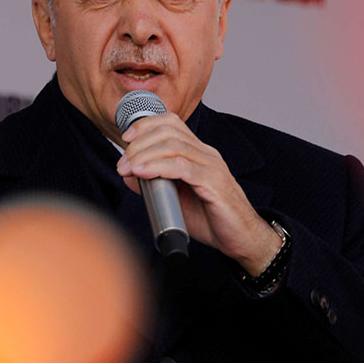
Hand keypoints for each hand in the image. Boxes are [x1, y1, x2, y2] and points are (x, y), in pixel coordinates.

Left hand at [116, 113, 279, 274]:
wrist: (241, 239)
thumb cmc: (211, 219)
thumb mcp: (176, 199)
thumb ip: (154, 184)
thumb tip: (129, 174)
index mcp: (198, 153)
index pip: (172, 123)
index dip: (146, 125)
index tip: (126, 139)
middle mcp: (206, 154)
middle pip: (169, 131)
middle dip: (139, 143)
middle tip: (122, 162)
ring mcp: (212, 167)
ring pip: (174, 145)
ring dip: (144, 155)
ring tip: (128, 168)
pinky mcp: (214, 183)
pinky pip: (183, 167)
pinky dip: (158, 166)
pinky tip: (143, 172)